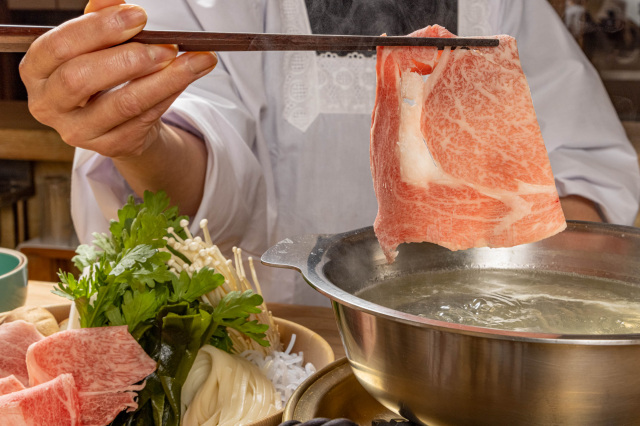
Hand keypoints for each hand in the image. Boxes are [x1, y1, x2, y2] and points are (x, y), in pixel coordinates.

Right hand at [19, 0, 216, 158]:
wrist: (117, 121)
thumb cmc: (101, 74)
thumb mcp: (96, 45)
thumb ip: (101, 20)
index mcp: (36, 70)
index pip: (58, 46)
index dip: (98, 29)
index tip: (138, 16)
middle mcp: (48, 105)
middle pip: (80, 79)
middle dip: (129, 58)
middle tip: (168, 45)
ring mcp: (78, 131)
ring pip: (124, 104)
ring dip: (164, 79)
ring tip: (194, 61)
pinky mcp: (110, 146)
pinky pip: (145, 118)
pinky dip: (170, 95)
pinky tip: (187, 78)